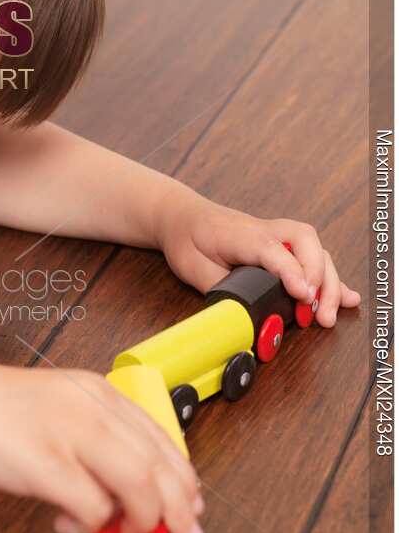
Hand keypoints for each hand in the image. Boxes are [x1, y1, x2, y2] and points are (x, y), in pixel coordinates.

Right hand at [0, 357, 204, 532]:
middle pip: (161, 468)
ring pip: (139, 486)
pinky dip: (89, 525)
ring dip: (142, 522)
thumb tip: (127, 493)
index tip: (190, 508)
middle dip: (178, 512)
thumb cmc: (0, 409)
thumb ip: (98, 442)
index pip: (164, 442)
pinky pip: (91, 506)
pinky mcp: (43, 462)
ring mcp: (69, 433)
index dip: (184, 483)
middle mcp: (94, 409)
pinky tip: (69, 523)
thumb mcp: (64, 409)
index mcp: (102, 395)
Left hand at [158, 196, 360, 325]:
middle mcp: (268, 231)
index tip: (303, 296)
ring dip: (328, 284)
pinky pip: (313, 258)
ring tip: (328, 316)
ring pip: (317, 252)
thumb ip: (217, 286)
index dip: (292, 273)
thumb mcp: (191, 266)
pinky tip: (348, 298)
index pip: (274, 251)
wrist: (183, 216)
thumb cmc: (187, 238)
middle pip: (307, 247)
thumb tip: (241, 312)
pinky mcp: (283, 245)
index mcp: (242, 234)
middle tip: (317, 314)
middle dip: (320, 281)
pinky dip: (331, 279)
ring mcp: (279, 236)